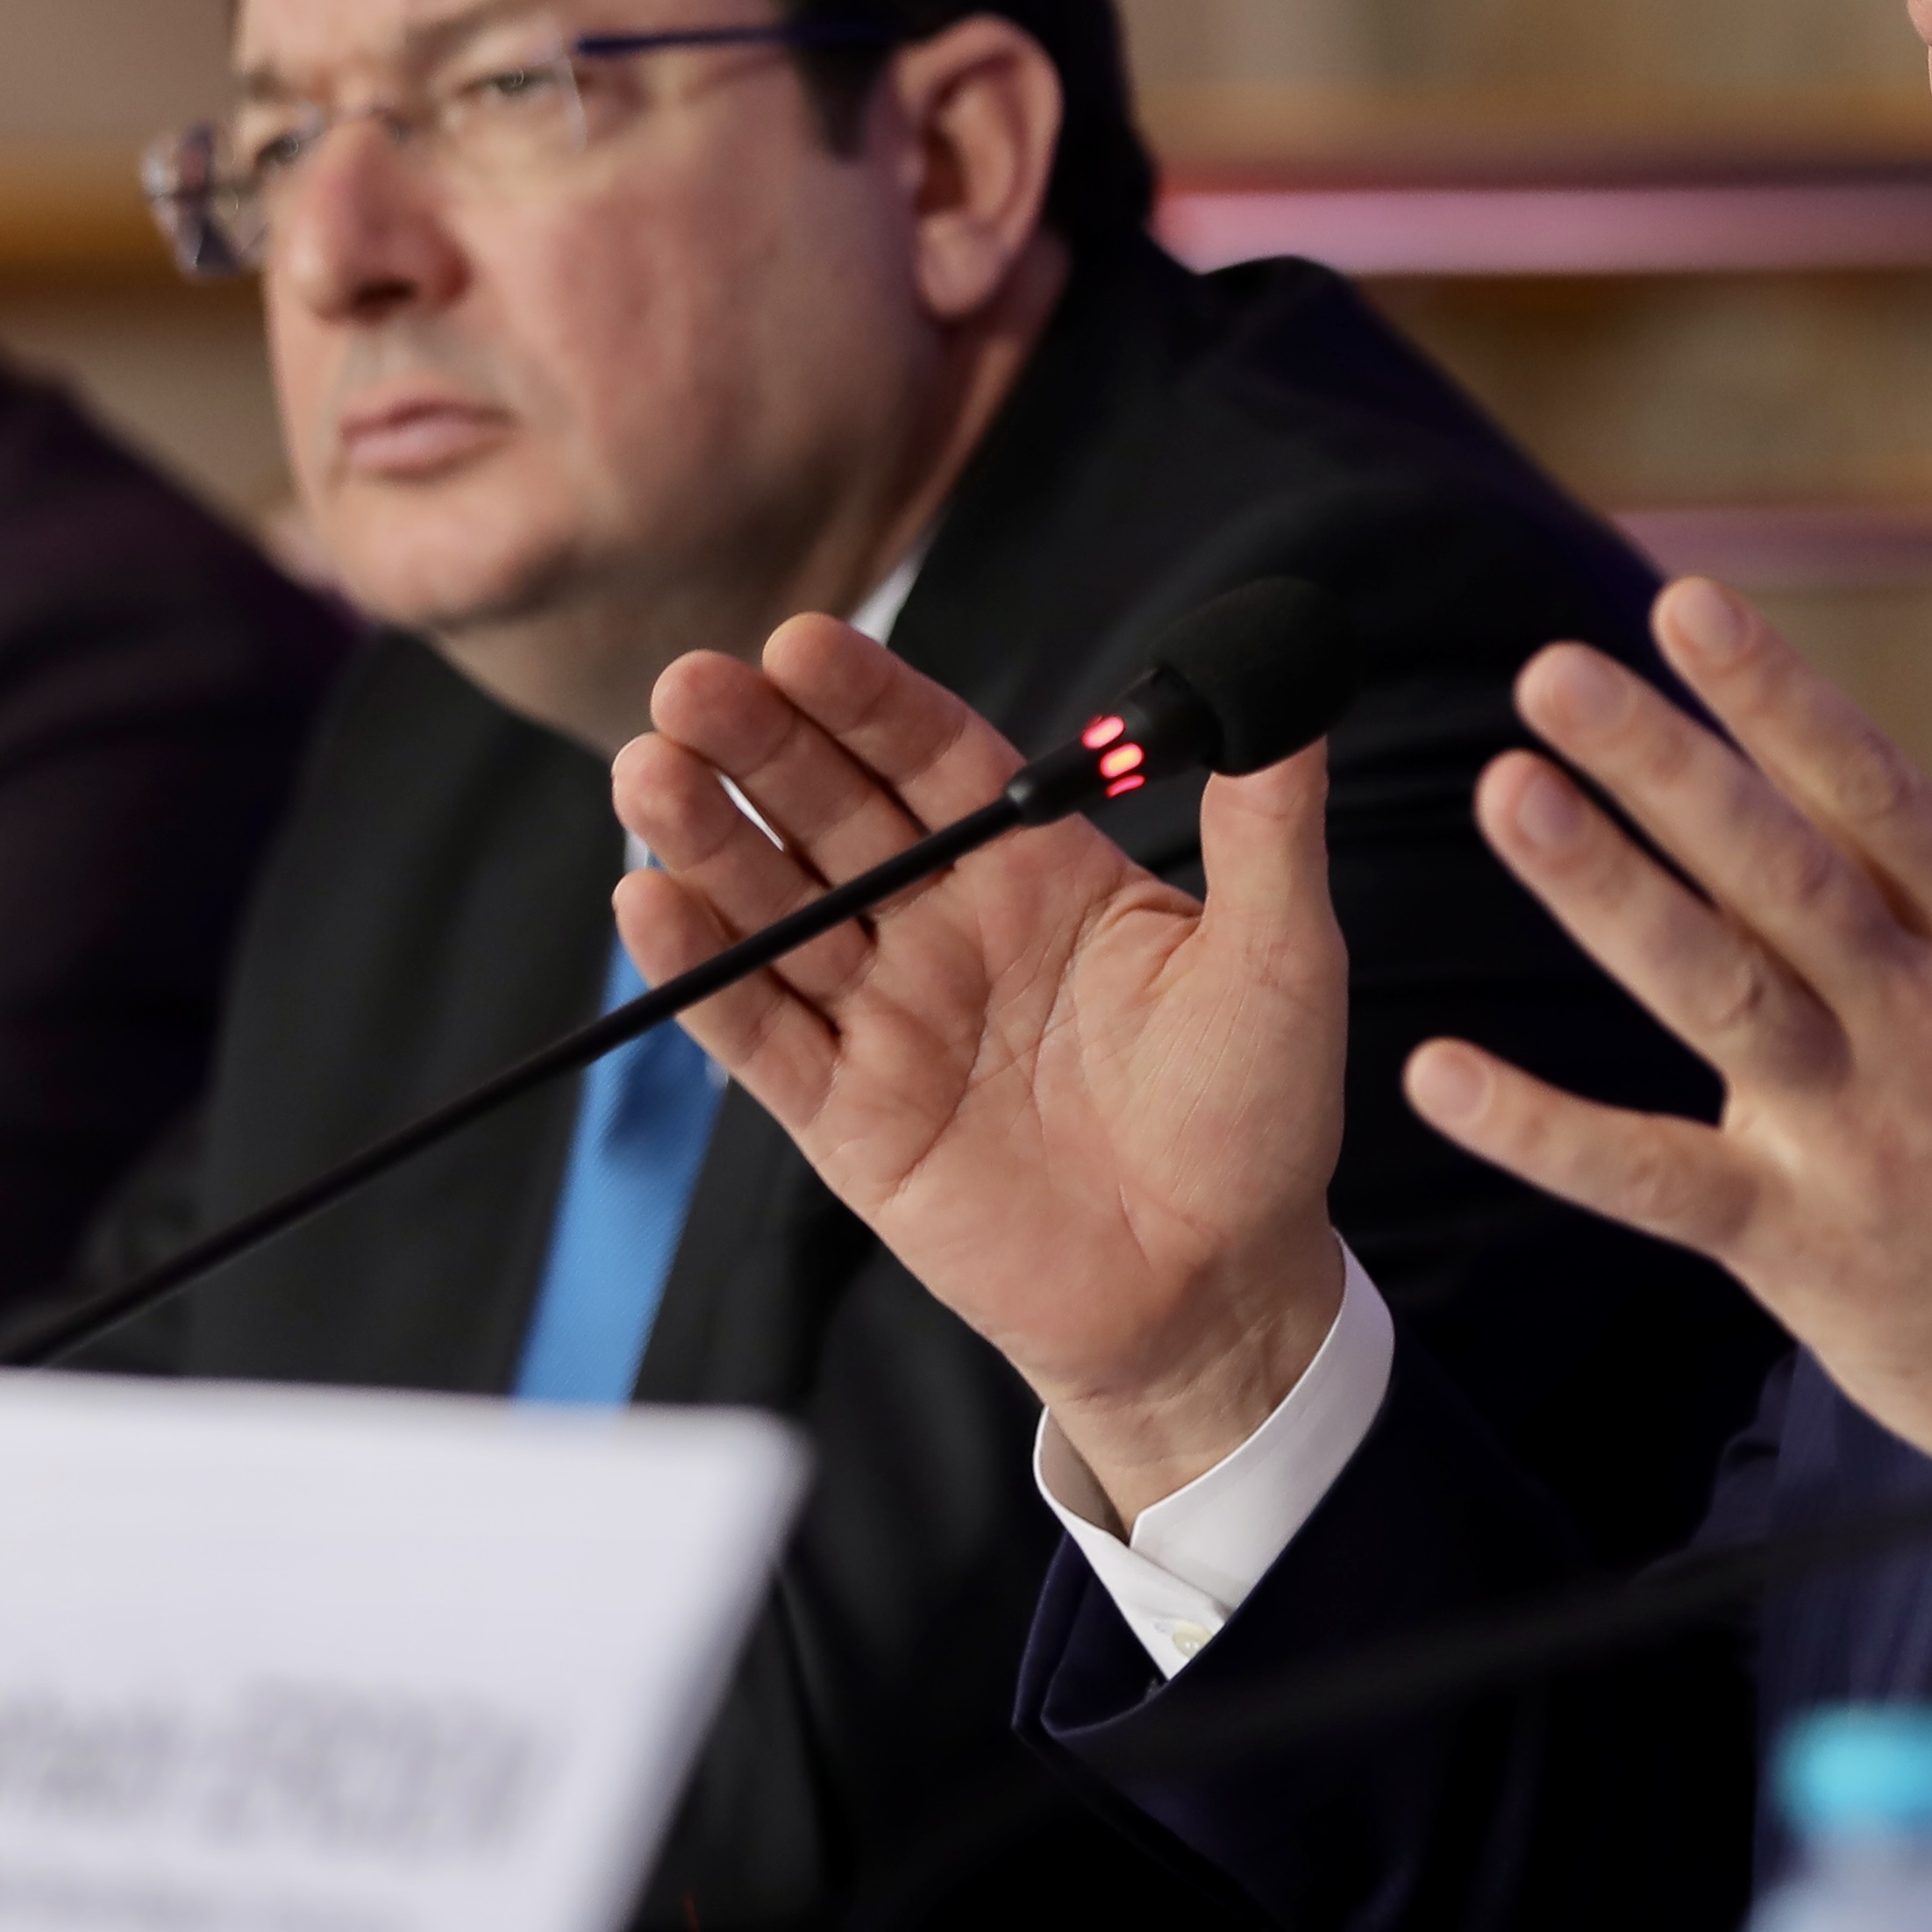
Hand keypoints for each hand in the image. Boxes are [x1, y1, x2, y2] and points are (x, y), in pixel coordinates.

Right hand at [615, 614, 1350, 1517]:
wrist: (1217, 1289)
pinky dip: (702, 976)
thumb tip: (1280, 689)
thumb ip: (1266, 824)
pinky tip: (650, 906)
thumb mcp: (1281, 953)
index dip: (867, 702)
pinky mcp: (849, 1118)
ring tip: (649, 774)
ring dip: (709, 842)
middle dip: (760, 748)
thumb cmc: (1257, 1115)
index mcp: (1040, 871)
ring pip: (778, 912)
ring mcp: (889, 1019)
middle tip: (692, 685)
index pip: (936, 759)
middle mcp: (949, 929)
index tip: (803, 641)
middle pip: (834, 816)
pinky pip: (761, 1036)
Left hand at [1400, 578, 1931, 1552]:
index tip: (1688, 602)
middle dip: (1671, 765)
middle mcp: (1923, 1022)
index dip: (1778, 696)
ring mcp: (1859, 1133)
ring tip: (1510, 796)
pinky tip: (1442, 1075)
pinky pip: (1658, 1179)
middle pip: (1783, 870)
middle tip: (1559, 674)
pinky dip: (1546, 1132)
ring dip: (1609, 894)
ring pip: (1722, 991)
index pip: (1872, 794)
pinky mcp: (1803, 1245)